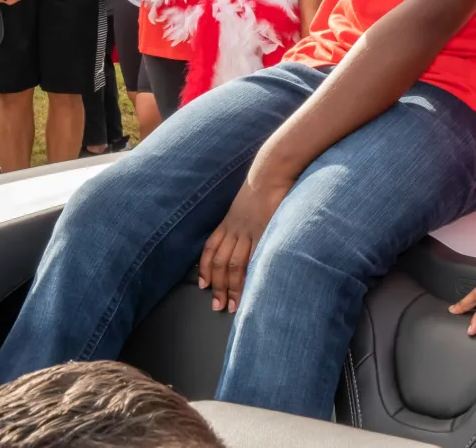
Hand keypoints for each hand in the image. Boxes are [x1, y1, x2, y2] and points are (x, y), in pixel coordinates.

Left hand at [199, 174, 292, 312]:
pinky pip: (253, 258)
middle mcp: (235, 228)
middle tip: (217, 306)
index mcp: (229, 221)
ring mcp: (249, 231)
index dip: (204, 268)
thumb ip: (244, 214)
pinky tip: (250, 288)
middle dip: (216, 286)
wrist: (272, 169)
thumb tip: (247, 224)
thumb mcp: (246, 200)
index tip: (203, 285)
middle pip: (220, 262)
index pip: (210, 249)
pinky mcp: (264, 231)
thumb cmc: (263, 181)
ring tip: (231, 305)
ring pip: (234, 264)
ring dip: (231, 287)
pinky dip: (249, 275)